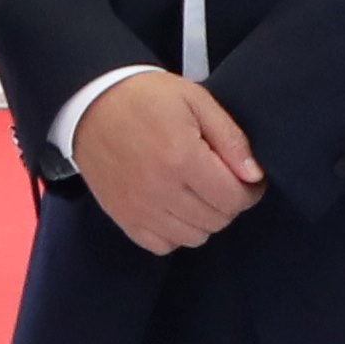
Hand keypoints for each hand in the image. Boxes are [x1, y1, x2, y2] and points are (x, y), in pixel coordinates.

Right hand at [73, 73, 264, 254]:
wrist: (90, 103)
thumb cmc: (145, 97)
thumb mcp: (196, 100)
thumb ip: (230, 138)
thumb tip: (254, 175)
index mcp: (182, 158)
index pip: (234, 198)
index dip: (250, 191)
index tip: (248, 179)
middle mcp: (161, 190)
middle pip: (217, 220)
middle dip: (229, 203)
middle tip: (222, 182)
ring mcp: (139, 208)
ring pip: (194, 237)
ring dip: (204, 219)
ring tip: (198, 193)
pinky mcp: (123, 217)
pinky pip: (163, 245)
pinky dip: (176, 233)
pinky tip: (175, 208)